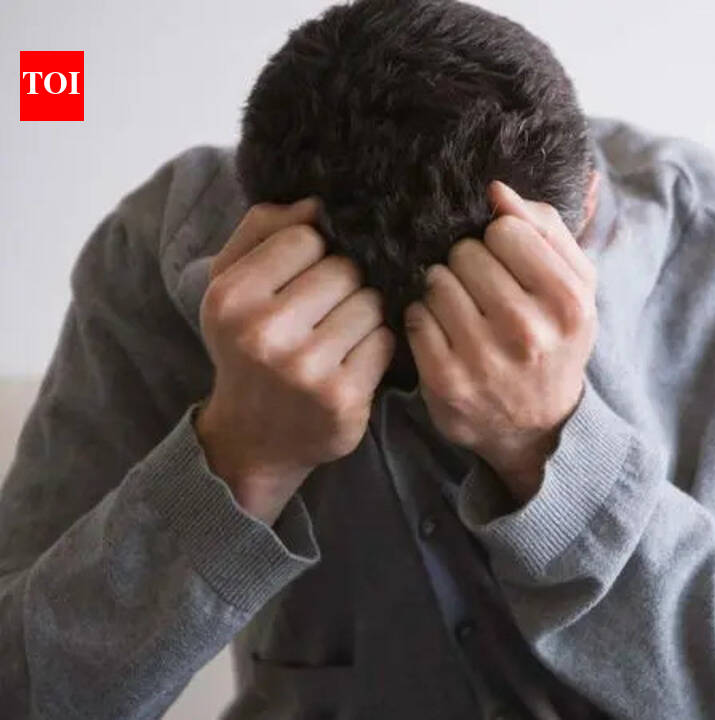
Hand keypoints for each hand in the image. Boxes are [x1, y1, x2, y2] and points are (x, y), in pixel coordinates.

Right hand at [196, 199, 394, 523]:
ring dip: (366, 313)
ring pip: (371, 303)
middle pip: (344, 269)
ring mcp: (306, 369)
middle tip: (329, 307)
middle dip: (346, 282)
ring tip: (340, 332)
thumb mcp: (232, 283)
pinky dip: (378, 345)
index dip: (317, 251)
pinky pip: (387, 341)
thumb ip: (264, 229)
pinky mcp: (344, 398)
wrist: (253, 436)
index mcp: (231, 297)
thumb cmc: (247, 344)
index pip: (306, 236)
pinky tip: (355, 358)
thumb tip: (316, 202)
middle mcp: (264, 333)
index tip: (307, 274)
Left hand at [404, 181, 597, 503]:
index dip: (500, 241)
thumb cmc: (556, 338)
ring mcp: (484, 358)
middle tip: (481, 290)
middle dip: (469, 264)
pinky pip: (416, 316)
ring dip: (443, 289)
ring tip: (462, 309)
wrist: (539, 424)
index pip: (505, 230)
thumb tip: (496, 191)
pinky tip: (444, 332)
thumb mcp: (575, 285)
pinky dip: (424, 318)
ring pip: (436, 281)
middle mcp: (528, 331)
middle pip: (467, 253)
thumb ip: (545, 228)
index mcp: (567, 301)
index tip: (506, 264)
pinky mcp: (445, 381)